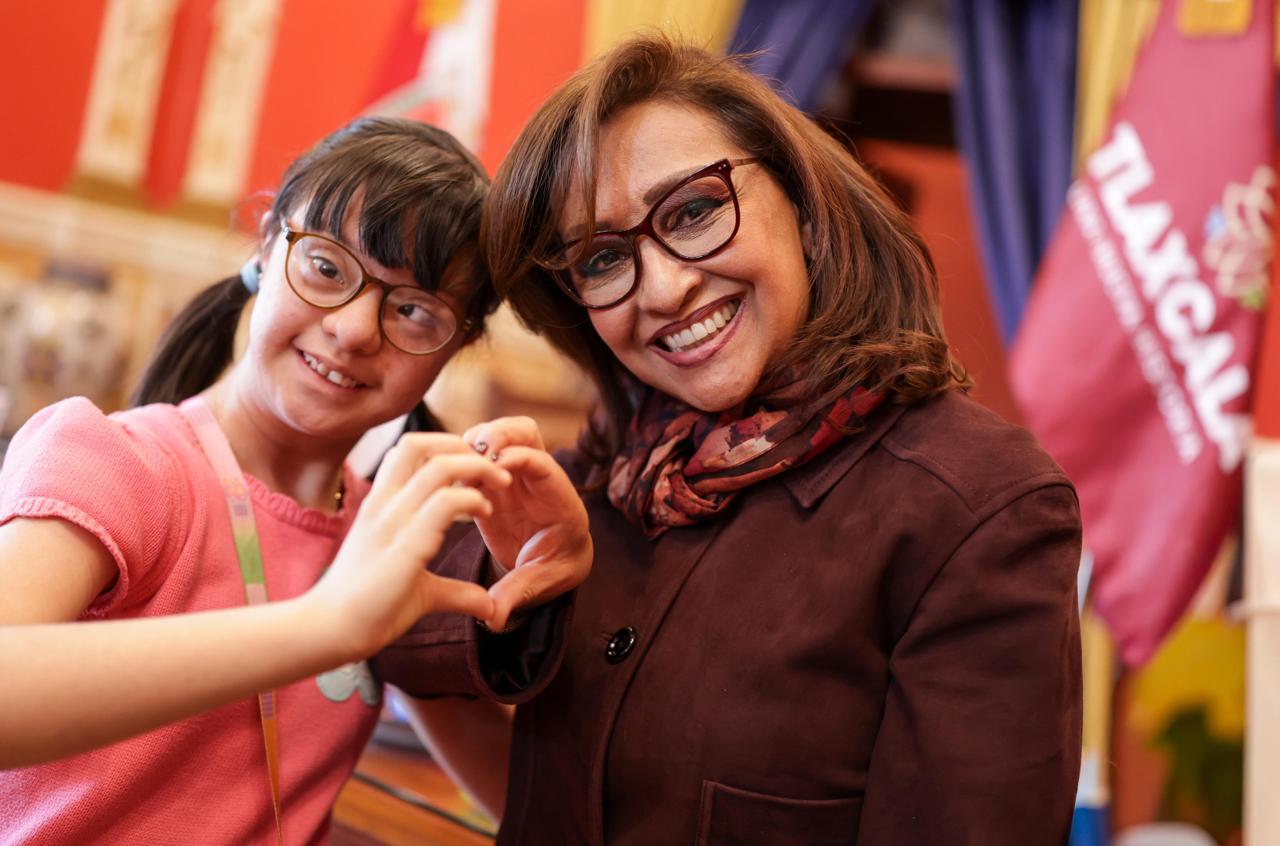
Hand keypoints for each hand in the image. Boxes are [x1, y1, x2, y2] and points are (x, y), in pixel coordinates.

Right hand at [307, 434, 509, 659]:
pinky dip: (471, 499)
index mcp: (380, 506)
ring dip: (476, 468)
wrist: (330, 631)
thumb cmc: (368, 609)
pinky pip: (443, 504)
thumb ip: (455, 591)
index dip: (444, 447)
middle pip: (419, 444)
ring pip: (438, 466)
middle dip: (462, 446)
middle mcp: (384, 505)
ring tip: (498, 483)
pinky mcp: (406, 546)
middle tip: (491, 467)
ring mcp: (393, 522)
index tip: (473, 469)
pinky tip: (484, 512)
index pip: (407, 450)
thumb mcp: (421, 590)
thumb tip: (488, 607)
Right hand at [464, 417, 592, 629]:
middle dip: (499, 433)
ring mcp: (517, 474)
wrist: (556, 565)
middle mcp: (540, 480)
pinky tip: (447, 474)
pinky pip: (481, 451)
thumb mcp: (539, 584)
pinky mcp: (496, 478)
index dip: (517, 460)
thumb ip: (516, 595)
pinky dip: (465, 453)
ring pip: (502, 433)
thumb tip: (495, 620)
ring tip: (456, 464)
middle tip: (473, 453)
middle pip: (526, 431)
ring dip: (478, 439)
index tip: (493, 470)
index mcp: (560, 502)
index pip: (542, 464)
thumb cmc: (553, 571)